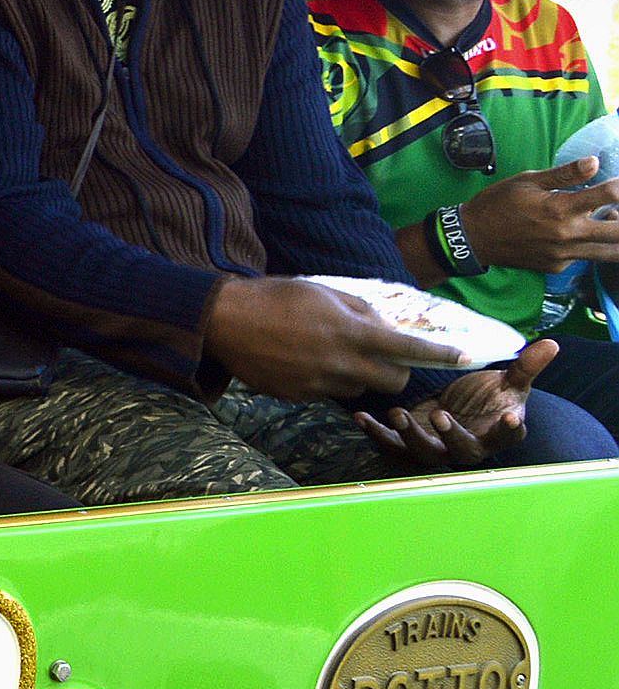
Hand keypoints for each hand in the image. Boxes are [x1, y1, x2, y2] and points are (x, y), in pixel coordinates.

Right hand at [202, 276, 461, 401]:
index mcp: (348, 332)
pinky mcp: (300, 397)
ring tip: (330, 352)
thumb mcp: (321, 291)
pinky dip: (329, 380)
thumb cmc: (272, 296)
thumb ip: (359, 311)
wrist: (222, 321)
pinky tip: (305, 360)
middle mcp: (340, 363)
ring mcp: (320, 384)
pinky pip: (329, 393)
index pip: (407, 347)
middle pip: (393, 382)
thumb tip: (385, 328)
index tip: (466, 357)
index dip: (440, 354)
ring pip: (360, 388)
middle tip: (386, 356)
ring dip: (359, 374)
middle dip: (398, 372)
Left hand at [357, 339, 556, 471]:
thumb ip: (526, 367)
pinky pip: (391, 444)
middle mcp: (466, 447)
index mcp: (495, 433)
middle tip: (438, 415)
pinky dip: (375, 432)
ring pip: (423, 452)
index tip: (511, 419)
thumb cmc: (485, 396)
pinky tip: (362, 417)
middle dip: (449, 436)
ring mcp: (437, 447)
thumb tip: (552, 344)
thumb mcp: (507, 382)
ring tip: (395, 413)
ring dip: (408, 435)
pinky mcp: (408, 442)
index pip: (507, 437)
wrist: (459, 406)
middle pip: (461, 451)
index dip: (509, 431)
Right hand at [443, 160, 618, 272]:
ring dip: (618, 238)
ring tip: (611, 222)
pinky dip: (592, 246)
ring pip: (611, 253)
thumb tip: (594, 162)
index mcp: (560, 209)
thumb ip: (565, 174)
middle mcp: (568, 235)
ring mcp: (565, 255)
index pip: (608, 195)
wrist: (474, 237)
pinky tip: (581, 234)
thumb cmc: (498, 203)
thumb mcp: (527, 181)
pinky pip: (586, 258)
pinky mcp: (559, 267)